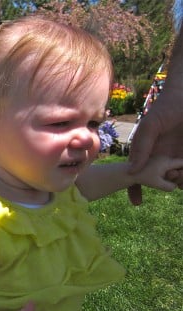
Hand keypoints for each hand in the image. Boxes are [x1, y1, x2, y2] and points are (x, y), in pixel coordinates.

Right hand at [128, 85, 182, 204]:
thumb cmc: (167, 107)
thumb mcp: (150, 126)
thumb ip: (141, 147)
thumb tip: (132, 171)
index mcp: (146, 152)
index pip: (137, 174)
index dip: (134, 189)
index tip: (136, 202)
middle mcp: (160, 158)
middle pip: (158, 181)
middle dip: (164, 184)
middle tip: (173, 174)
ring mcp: (177, 158)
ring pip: (177, 180)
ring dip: (180, 181)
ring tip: (182, 167)